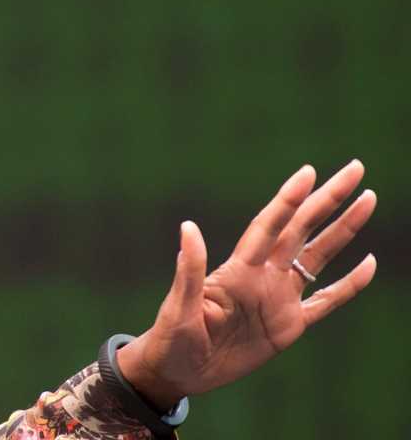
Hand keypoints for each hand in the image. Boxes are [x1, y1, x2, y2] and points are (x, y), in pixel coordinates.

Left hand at [117, 160, 376, 408]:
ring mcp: (279, 298)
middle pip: (302, 229)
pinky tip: (368, 264)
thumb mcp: (179, 306)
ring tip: (368, 200)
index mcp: (238, 270)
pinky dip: (348, 285)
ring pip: (320, 256)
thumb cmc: (172, 337)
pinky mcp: (289, 326)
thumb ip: (191, 270)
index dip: (288, 200)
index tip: (309, 172)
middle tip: (355, 169)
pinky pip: (326, 301)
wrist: (180, 371)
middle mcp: (263, 276)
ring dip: (343, 230)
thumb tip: (188, 227)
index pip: (269, 226)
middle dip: (328, 200)